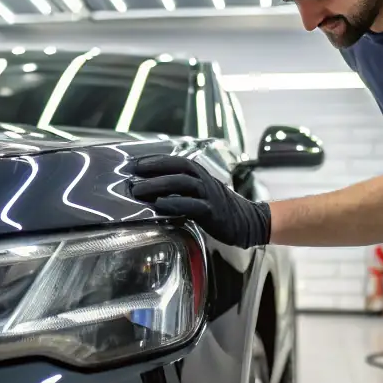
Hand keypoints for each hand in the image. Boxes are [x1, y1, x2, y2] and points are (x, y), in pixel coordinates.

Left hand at [129, 155, 270, 249]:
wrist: (249, 221)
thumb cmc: (221, 208)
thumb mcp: (202, 193)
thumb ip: (184, 189)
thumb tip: (155, 189)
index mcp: (201, 175)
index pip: (177, 161)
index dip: (156, 160)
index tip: (135, 163)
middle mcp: (205, 181)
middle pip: (177, 169)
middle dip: (153, 170)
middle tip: (132, 174)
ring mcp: (209, 195)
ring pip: (182, 184)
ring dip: (158, 185)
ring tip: (139, 190)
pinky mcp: (212, 212)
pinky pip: (191, 205)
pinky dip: (174, 203)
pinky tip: (160, 204)